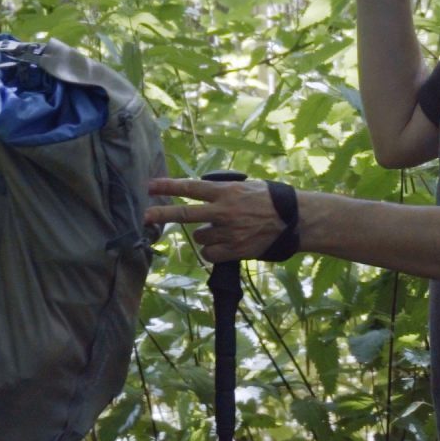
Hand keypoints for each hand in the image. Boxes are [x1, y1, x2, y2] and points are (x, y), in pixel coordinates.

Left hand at [144, 177, 287, 262]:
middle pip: (185, 214)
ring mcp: (228, 232)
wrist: (295, 221)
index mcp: (227, 192)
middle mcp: (224, 211)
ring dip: (205, 235)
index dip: (168, 186)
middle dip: (161, 214)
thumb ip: (225, 191)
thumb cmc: (273, 200)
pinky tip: (224, 245)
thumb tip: (205, 195)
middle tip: (144, 216)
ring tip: (223, 231)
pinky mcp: (234, 250)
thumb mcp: (248, 187)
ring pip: (200, 237)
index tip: (150, 185)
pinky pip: (210, 254)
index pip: (191, 188)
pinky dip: (212, 251)